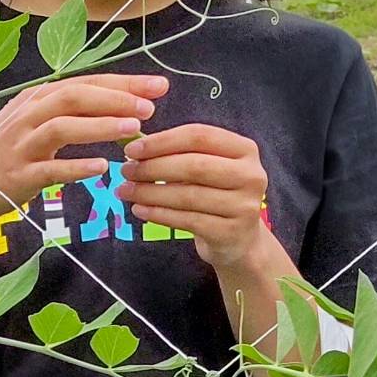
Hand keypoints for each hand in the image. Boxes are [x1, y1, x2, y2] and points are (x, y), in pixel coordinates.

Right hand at [0, 71, 168, 228]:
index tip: (159, 86)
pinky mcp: (19, 175)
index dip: (123, 83)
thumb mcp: (36, 122)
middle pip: (74, 97)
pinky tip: (103, 167)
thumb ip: (72, 111)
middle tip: (150, 106)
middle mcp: (27, 115)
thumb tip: (123, 103)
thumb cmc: (10, 152)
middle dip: (115, 99)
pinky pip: (51, 169)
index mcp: (35, 97)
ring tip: (134, 129)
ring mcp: (21, 144)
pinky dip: (77, 166)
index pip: (84, 82)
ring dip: (100, 126)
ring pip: (63, 127)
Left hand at [116, 123, 266, 269]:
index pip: (199, 136)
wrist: (240, 240)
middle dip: (153, 167)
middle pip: (194, 165)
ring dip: (150, 192)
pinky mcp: (231, 232)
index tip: (132, 149)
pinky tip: (139, 210)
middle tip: (126, 170)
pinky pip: (187, 220)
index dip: (162, 141)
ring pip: (188, 195)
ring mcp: (244, 206)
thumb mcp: (207, 168)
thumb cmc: (215, 195)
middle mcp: (251, 175)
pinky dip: (158, 214)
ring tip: (126, 190)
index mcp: (244, 149)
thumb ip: (179, 153)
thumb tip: (135, 147)